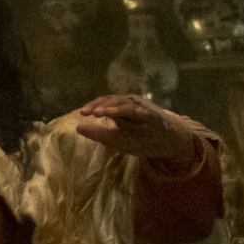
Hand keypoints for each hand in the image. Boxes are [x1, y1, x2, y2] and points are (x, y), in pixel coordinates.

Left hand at [72, 92, 202, 166]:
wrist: (165, 143)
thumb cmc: (140, 138)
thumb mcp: (116, 139)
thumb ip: (98, 133)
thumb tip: (77, 127)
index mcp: (120, 109)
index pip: (105, 103)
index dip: (94, 106)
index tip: (82, 113)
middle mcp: (131, 105)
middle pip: (115, 101)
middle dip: (103, 105)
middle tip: (92, 113)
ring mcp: (144, 110)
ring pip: (129, 106)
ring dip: (117, 108)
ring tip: (105, 112)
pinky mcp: (156, 117)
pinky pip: (147, 113)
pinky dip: (140, 112)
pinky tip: (133, 113)